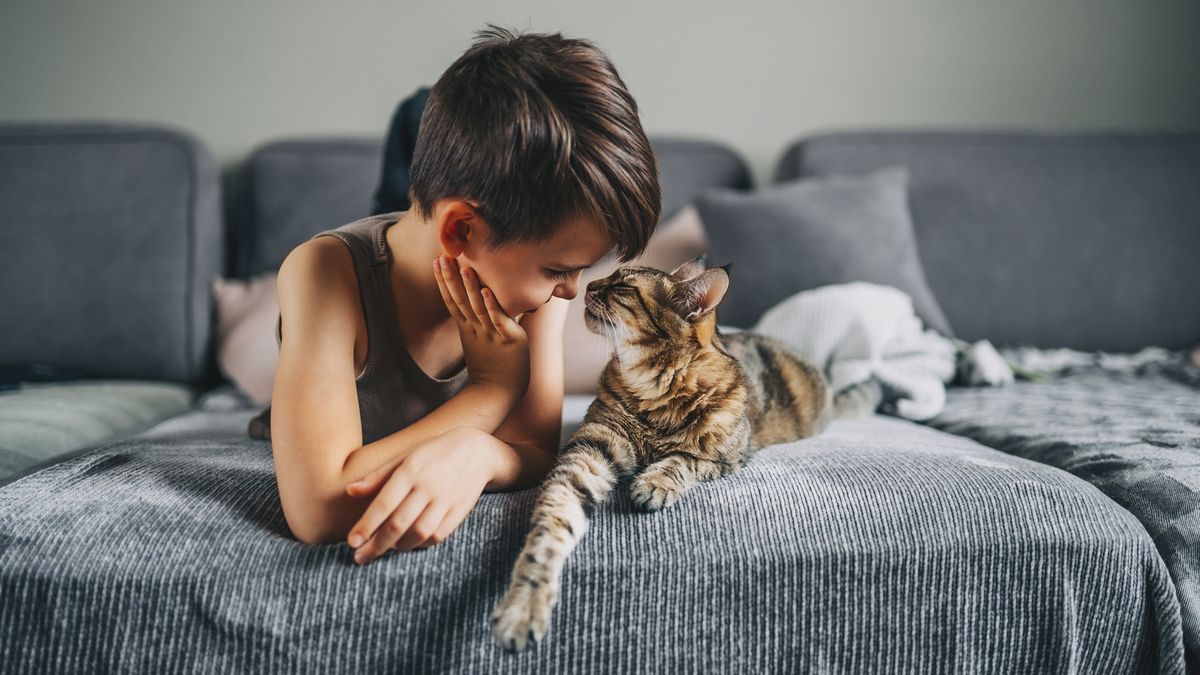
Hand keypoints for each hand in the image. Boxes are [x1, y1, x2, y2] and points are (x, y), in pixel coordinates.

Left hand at [344, 426, 494, 562]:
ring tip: (385, 549)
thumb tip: (350, 491)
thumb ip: (378, 476)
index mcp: (411, 470)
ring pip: (419, 533)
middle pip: (399, 523)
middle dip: (377, 545)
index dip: (366, 525)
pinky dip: (421, 544)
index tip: (352, 542)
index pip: (384, 503)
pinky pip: (438, 535)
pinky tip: (409, 543)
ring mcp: (446, 499)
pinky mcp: (460, 511)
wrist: (478, 451)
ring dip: (399, 546)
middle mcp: (428, 486)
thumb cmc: (433, 453)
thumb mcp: (405, 457)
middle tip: (360, 558)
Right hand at [433, 255, 530, 403]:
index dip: (444, 281)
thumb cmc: (492, 366)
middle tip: (442, 256)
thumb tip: (478, 302)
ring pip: (478, 308)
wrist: (498, 392)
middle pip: (459, 300)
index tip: (437, 261)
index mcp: (467, 328)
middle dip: (450, 278)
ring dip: (470, 287)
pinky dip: (492, 306)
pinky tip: (486, 292)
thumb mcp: (479, 340)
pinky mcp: (509, 340)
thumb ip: (477, 321)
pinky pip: (499, 321)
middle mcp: (476, 329)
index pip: (451, 300)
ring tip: (465, 267)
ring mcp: (491, 334)